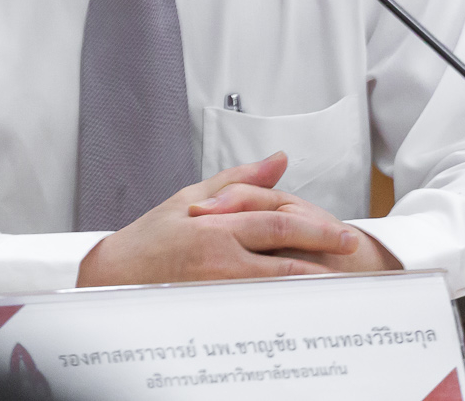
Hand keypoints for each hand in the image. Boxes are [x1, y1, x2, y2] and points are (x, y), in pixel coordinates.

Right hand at [75, 153, 360, 286]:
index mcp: (216, 222)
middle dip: (323, 247)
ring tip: (339, 279)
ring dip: (310, 279)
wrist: (114, 276)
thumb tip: (278, 160)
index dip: (314, 223)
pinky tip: (302, 301)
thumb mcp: (191, 196)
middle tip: (350, 249)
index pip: (276, 217)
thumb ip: (240, 180)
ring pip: (276, 280)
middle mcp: (220, 252)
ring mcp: (218, 283)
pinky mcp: (214, 305)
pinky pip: (258, 303)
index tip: (339, 231)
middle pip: (284, 246)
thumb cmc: (150, 239)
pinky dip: (283, 300)